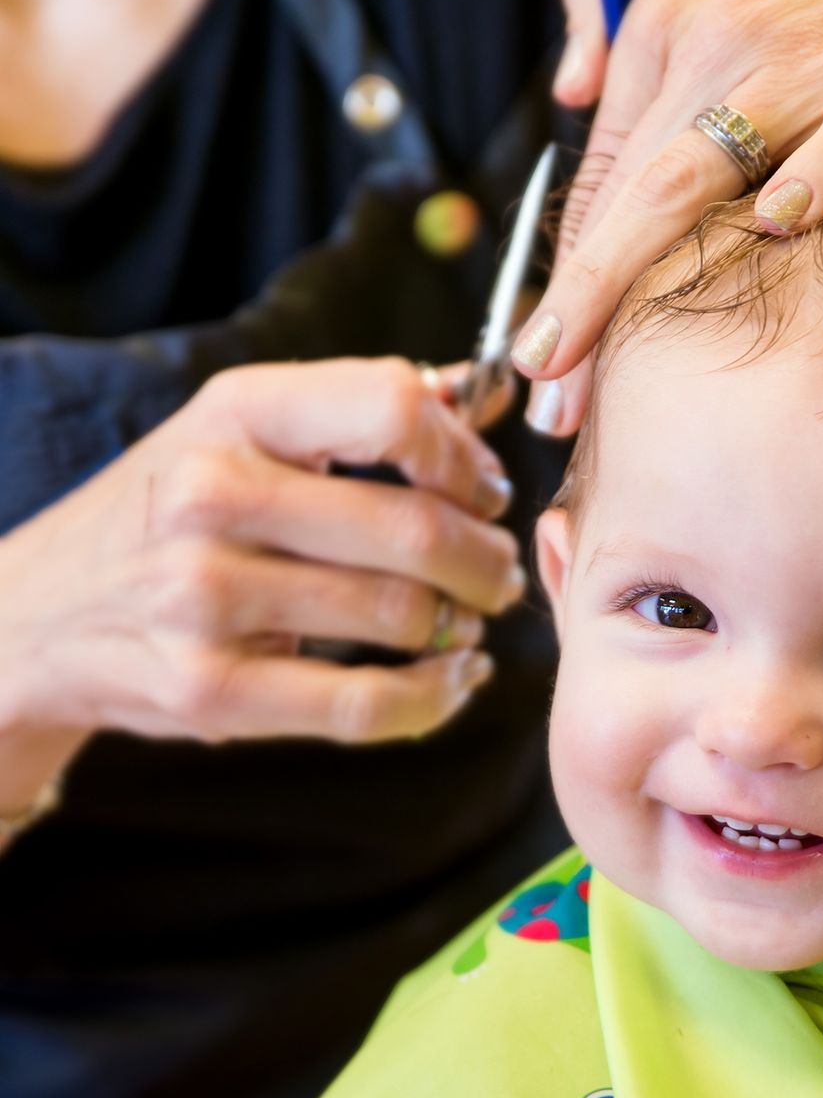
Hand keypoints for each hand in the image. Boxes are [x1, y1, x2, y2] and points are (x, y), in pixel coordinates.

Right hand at [0, 357, 525, 750]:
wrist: (36, 618)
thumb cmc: (169, 514)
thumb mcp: (242, 431)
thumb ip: (360, 408)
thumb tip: (484, 394)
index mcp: (234, 412)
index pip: (394, 409)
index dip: (466, 458)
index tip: (485, 491)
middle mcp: (213, 497)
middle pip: (418, 528)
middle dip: (488, 559)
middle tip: (500, 572)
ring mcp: (204, 598)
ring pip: (403, 615)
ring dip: (465, 624)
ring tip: (468, 620)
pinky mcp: (209, 691)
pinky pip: (365, 704)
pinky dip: (436, 696)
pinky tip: (456, 679)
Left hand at [515, 0, 822, 434]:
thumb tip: (568, 88)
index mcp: (670, 22)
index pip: (600, 167)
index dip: (563, 269)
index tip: (535, 358)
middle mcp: (723, 41)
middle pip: (632, 191)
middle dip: (580, 301)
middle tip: (551, 396)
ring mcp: (811, 65)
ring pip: (702, 174)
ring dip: (641, 279)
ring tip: (610, 375)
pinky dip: (816, 178)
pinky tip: (781, 226)